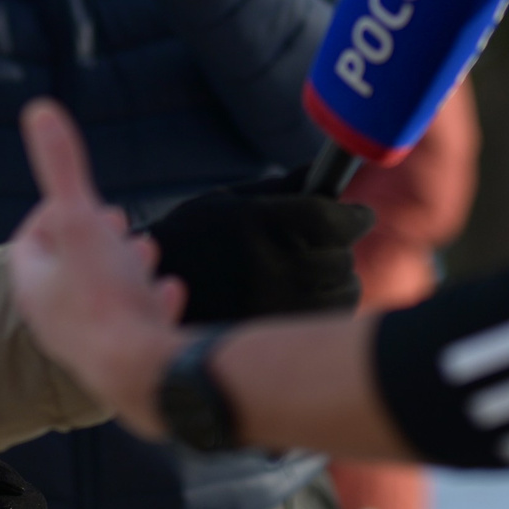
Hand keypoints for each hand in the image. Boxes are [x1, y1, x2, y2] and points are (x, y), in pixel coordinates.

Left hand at [8, 99, 185, 438]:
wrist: (145, 374)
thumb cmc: (105, 298)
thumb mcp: (81, 221)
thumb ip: (62, 167)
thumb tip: (38, 110)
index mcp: (35, 289)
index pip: (29, 244)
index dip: (51, 213)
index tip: (77, 197)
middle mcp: (56, 321)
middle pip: (67, 271)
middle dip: (92, 240)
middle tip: (114, 221)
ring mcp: (92, 346)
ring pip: (102, 299)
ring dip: (123, 271)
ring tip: (145, 252)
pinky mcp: (127, 363)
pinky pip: (136, 327)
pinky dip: (152, 303)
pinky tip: (170, 291)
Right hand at [147, 176, 374, 323]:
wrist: (148, 295)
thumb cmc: (193, 239)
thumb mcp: (229, 203)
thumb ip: (281, 189)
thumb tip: (325, 175)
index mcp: (258, 222)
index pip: (332, 218)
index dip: (354, 216)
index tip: (360, 215)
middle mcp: (270, 264)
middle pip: (341, 255)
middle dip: (340, 245)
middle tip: (330, 242)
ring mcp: (276, 303)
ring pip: (342, 290)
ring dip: (338, 278)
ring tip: (318, 271)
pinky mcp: (278, 333)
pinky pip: (326, 319)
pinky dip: (327, 306)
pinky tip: (308, 296)